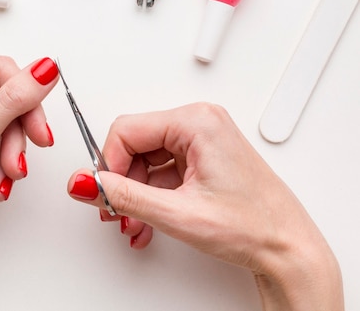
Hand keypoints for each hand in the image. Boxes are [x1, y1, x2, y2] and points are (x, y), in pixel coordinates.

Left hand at [0, 56, 58, 242]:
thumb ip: (13, 100)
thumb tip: (45, 69)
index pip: (0, 70)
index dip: (25, 99)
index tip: (39, 128)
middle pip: (8, 98)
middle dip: (16, 135)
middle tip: (18, 160)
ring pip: (9, 123)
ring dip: (10, 155)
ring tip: (2, 178)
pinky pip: (2, 142)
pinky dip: (3, 165)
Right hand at [67, 102, 342, 310]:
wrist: (288, 250)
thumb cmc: (254, 227)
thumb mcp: (177, 213)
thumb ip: (123, 195)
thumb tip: (84, 182)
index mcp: (197, 122)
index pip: (126, 130)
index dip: (108, 164)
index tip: (102, 192)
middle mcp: (200, 124)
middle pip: (134, 145)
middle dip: (121, 183)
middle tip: (114, 211)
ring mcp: (202, 141)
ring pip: (145, 161)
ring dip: (134, 195)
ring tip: (133, 224)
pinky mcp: (203, 159)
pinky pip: (161, 171)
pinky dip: (151, 197)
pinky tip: (148, 222)